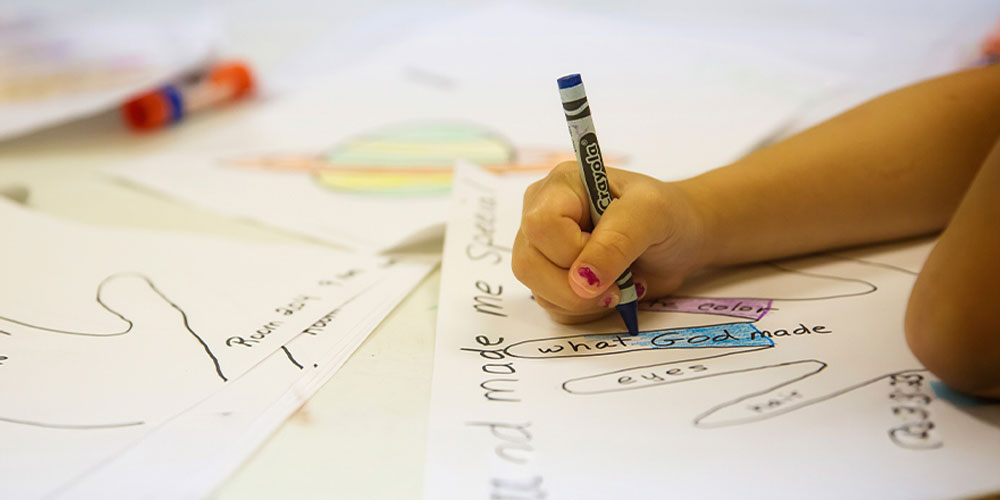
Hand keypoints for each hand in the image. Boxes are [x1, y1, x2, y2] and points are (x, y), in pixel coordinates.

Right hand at [512, 162, 708, 323]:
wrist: (681, 241)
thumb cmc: (666, 215)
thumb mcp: (651, 215)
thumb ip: (616, 242)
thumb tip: (582, 280)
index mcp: (560, 187)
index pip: (540, 226)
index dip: (572, 251)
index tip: (613, 255)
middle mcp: (541, 215)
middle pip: (528, 264)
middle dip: (575, 286)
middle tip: (617, 283)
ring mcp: (543, 250)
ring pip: (536, 290)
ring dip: (583, 301)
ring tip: (618, 285)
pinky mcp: (551, 279)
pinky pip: (552, 307)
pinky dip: (585, 310)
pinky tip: (609, 292)